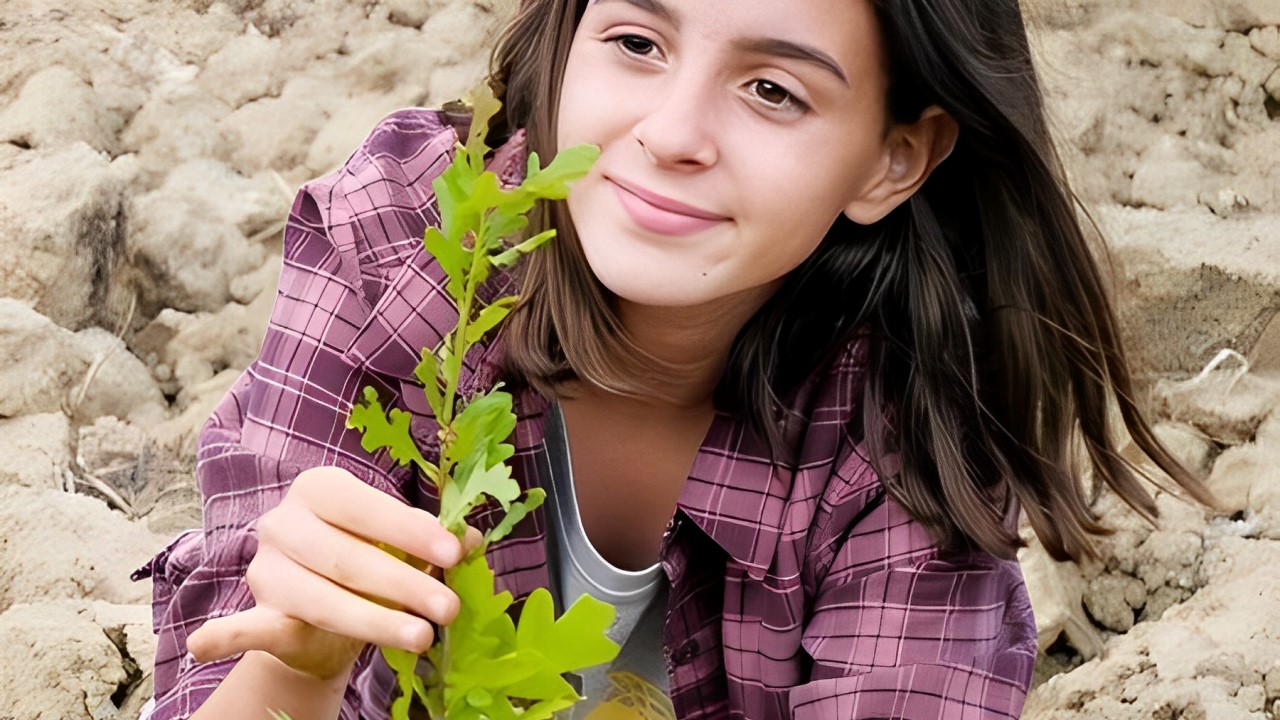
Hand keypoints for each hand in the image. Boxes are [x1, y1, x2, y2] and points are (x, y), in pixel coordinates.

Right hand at [187, 466, 481, 680]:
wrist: (323, 612)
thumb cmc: (370, 564)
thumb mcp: (401, 547)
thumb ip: (432, 541)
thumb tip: (473, 538)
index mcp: (322, 489)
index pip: (368, 506)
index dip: (411, 531)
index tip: (454, 554)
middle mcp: (285, 521)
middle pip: (347, 558)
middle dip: (403, 584)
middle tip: (447, 608)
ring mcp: (266, 567)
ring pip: (319, 598)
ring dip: (373, 621)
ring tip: (422, 638)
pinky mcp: (256, 610)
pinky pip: (241, 624)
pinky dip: (225, 635)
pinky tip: (206, 645)